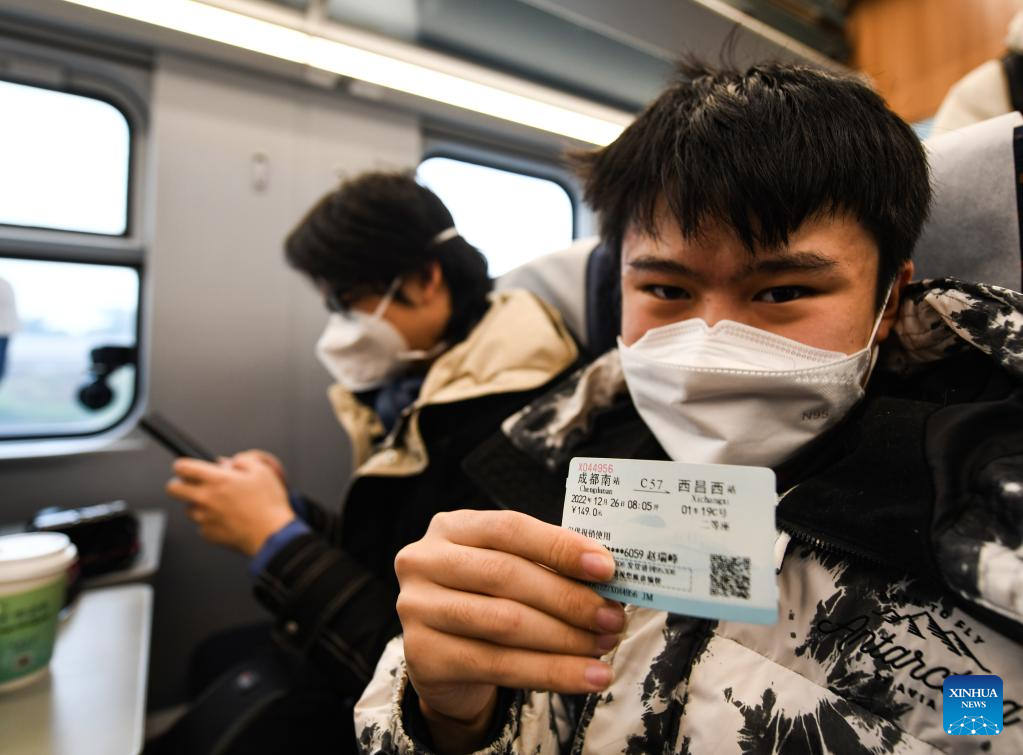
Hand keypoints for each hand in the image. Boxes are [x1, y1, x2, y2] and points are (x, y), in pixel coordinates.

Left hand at [166, 453, 293, 555]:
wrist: (271, 535)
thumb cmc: (268, 505)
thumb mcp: (262, 471)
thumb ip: (243, 460)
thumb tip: (230, 462)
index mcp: (217, 480)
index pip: (182, 467)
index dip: (183, 465)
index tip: (186, 467)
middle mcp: (205, 498)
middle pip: (172, 489)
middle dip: (180, 484)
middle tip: (194, 485)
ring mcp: (204, 518)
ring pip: (187, 507)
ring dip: (198, 504)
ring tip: (220, 504)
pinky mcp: (207, 534)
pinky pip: (200, 525)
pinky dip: (209, 521)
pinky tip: (226, 519)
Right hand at [394, 510, 623, 752]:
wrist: (443, 660)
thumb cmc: (485, 601)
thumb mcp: (507, 570)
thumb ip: (545, 565)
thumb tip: (607, 574)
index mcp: (450, 527)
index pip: (510, 528)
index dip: (560, 547)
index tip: (606, 567)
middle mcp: (424, 561)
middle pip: (507, 575)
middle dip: (569, 598)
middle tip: (612, 617)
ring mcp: (417, 608)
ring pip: (506, 623)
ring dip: (566, 638)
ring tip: (605, 646)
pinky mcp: (423, 654)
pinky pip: (499, 665)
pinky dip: (552, 672)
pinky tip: (587, 676)